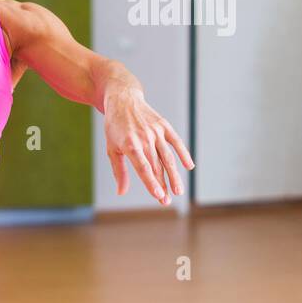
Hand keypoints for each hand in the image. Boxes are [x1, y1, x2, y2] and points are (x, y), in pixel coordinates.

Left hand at [104, 88, 193, 204]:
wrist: (123, 100)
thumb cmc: (115, 127)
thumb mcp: (112, 148)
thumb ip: (119, 171)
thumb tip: (121, 192)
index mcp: (130, 145)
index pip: (143, 168)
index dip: (151, 182)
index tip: (158, 196)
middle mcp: (144, 138)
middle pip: (157, 166)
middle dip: (162, 185)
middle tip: (166, 202)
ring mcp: (156, 131)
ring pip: (168, 157)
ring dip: (174, 175)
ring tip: (178, 191)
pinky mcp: (164, 125)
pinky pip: (176, 141)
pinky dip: (183, 153)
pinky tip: (189, 166)